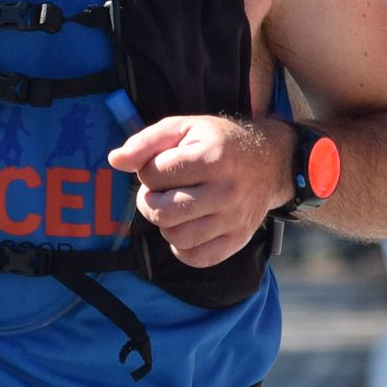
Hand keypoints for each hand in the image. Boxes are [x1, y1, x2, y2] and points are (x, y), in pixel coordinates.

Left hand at [108, 115, 288, 265]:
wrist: (271, 161)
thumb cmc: (218, 142)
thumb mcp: (184, 128)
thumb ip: (146, 141)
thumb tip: (115, 161)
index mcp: (212, 157)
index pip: (154, 175)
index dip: (147, 171)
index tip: (160, 167)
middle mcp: (226, 190)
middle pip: (162, 212)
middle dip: (149, 202)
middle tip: (159, 193)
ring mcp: (234, 218)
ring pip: (177, 237)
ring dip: (166, 224)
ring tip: (174, 208)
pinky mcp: (239, 238)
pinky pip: (198, 258)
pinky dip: (183, 249)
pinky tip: (186, 228)